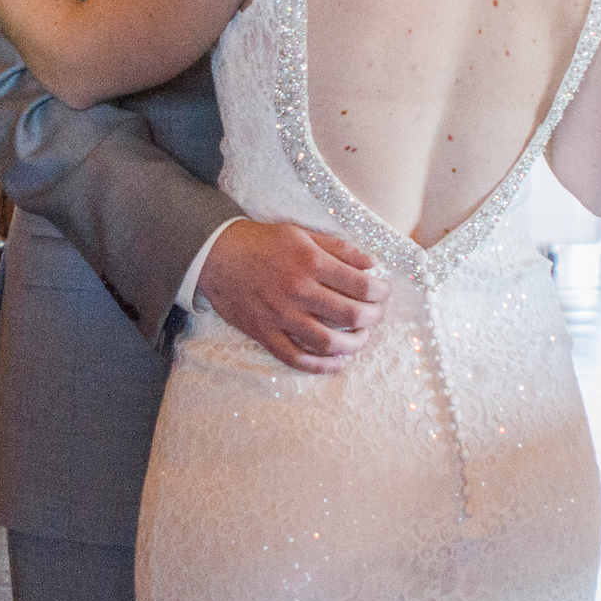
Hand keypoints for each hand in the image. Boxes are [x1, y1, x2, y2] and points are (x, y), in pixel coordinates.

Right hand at [196, 220, 390, 374]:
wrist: (216, 254)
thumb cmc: (262, 242)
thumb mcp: (302, 234)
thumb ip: (339, 248)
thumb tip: (372, 264)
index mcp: (310, 262)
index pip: (360, 284)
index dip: (380, 291)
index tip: (383, 292)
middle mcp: (299, 291)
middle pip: (351, 315)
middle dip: (373, 317)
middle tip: (377, 314)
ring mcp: (281, 316)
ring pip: (329, 342)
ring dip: (354, 344)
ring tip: (361, 338)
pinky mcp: (265, 333)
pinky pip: (297, 358)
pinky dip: (320, 366)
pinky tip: (336, 363)